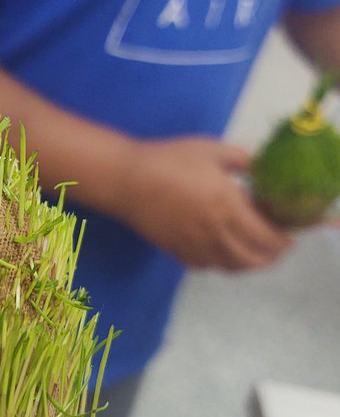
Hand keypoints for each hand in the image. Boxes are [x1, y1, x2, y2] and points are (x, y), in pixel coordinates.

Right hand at [120, 136, 294, 269]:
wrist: (127, 179)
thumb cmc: (169, 159)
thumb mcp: (211, 150)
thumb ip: (243, 161)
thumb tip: (261, 172)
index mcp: (227, 205)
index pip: (266, 235)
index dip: (283, 241)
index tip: (289, 237)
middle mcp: (215, 232)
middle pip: (252, 259)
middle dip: (269, 258)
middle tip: (275, 250)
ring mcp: (195, 245)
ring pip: (229, 267)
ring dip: (246, 264)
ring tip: (251, 255)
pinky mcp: (177, 251)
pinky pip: (205, 266)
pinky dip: (218, 263)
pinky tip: (218, 250)